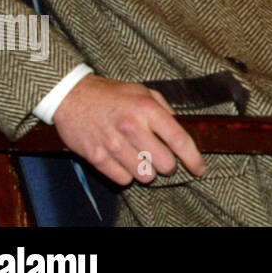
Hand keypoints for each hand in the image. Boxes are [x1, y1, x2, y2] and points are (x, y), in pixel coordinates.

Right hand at [52, 74, 204, 185]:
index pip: (179, 140)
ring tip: (142, 159)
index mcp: (147, 109)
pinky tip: (125, 162)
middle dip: (168, 165)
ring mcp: (113, 144)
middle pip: (165, 163)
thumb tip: (182, 130)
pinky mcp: (96, 156)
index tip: (199, 168)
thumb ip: (165, 110)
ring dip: (148, 172)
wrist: (72, 96)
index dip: (193, 158)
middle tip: (162, 159)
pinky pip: (122, 179)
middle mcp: (132, 127)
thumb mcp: (144, 92)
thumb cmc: (112, 94)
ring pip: (145, 176)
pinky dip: (127, 175)